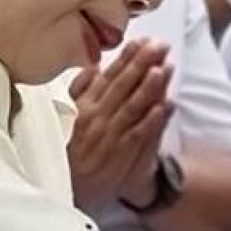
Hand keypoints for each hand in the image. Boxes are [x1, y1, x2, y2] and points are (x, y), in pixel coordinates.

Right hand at [66, 39, 173, 208]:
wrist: (66, 189)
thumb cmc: (70, 149)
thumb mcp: (67, 116)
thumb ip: (80, 91)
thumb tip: (94, 66)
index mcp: (83, 105)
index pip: (108, 76)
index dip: (126, 58)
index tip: (141, 41)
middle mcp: (95, 117)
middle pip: (122, 86)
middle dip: (142, 64)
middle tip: (160, 45)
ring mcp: (107, 136)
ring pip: (131, 107)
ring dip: (149, 87)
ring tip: (164, 68)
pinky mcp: (118, 156)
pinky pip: (136, 135)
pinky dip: (150, 121)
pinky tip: (164, 106)